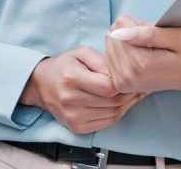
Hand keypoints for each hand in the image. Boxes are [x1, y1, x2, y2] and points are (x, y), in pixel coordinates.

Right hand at [19, 47, 145, 133]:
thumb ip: (101, 61)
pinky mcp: (77, 128)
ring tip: (133, 94)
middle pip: (113, 102)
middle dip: (129, 94)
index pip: (108, 87)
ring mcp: (73, 117)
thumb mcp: (81, 53)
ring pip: (113, 114)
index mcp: (71, 78)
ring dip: (127, 105)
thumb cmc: (64, 66)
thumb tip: (119, 75)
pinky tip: (121, 104)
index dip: (123, 83)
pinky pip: (106, 123)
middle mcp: (71, 100)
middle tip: (139, 86)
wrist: (42, 85)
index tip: (129, 77)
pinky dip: (117, 114)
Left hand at [105, 16, 180, 96]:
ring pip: (109, 45)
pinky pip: (110, 56)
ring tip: (146, 49)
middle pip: (112, 36)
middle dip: (129, 32)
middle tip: (150, 41)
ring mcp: (123, 83)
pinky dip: (122, 51)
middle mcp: (128, 77)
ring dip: (126, 41)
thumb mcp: (177, 37)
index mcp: (141, 64)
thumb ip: (148, 34)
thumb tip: (119, 32)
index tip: (151, 31)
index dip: (135, 23)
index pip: (119, 27)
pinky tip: (138, 56)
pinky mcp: (121, 85)